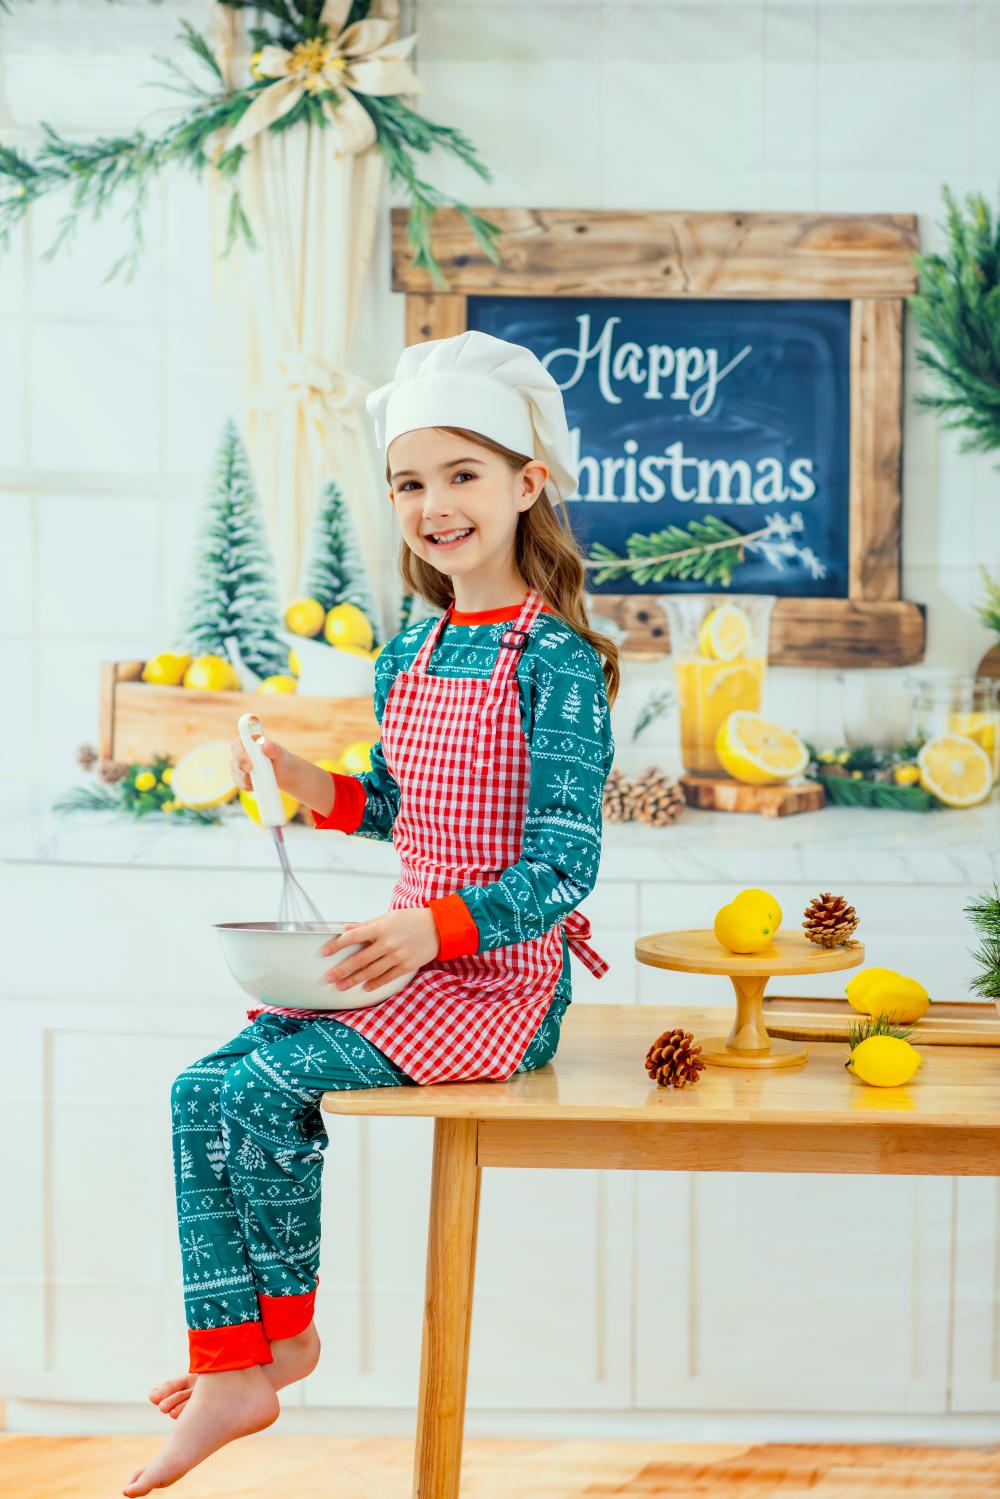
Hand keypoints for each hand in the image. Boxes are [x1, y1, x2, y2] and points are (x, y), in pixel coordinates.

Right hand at [229, 732, 292, 792]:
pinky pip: (239, 783)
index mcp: (248, 741)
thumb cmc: (281, 759)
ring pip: (236, 774)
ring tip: (261, 779)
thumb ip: (273, 749)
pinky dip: (248, 786)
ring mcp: (237, 764)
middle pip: (234, 760)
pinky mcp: (238, 776)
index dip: (240, 755)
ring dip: (248, 779)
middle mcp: (240, 752)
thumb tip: (266, 745)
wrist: (283, 773)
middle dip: (243, 770)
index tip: (251, 766)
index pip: (237, 745)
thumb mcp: (280, 754)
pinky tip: (256, 785)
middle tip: (255, 775)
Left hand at [321, 909, 438, 992]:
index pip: (353, 937)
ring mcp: (398, 956)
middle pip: (359, 959)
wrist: (440, 928)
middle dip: (341, 969)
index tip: (324, 952)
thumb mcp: (389, 916)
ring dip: (354, 980)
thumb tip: (347, 928)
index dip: (336, 945)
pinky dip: (374, 983)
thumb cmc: (413, 919)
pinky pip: (387, 977)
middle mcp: (388, 943)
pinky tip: (364, 988)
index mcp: (381, 928)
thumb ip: (367, 923)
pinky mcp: (406, 966)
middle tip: (328, 977)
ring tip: (341, 986)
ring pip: (371, 971)